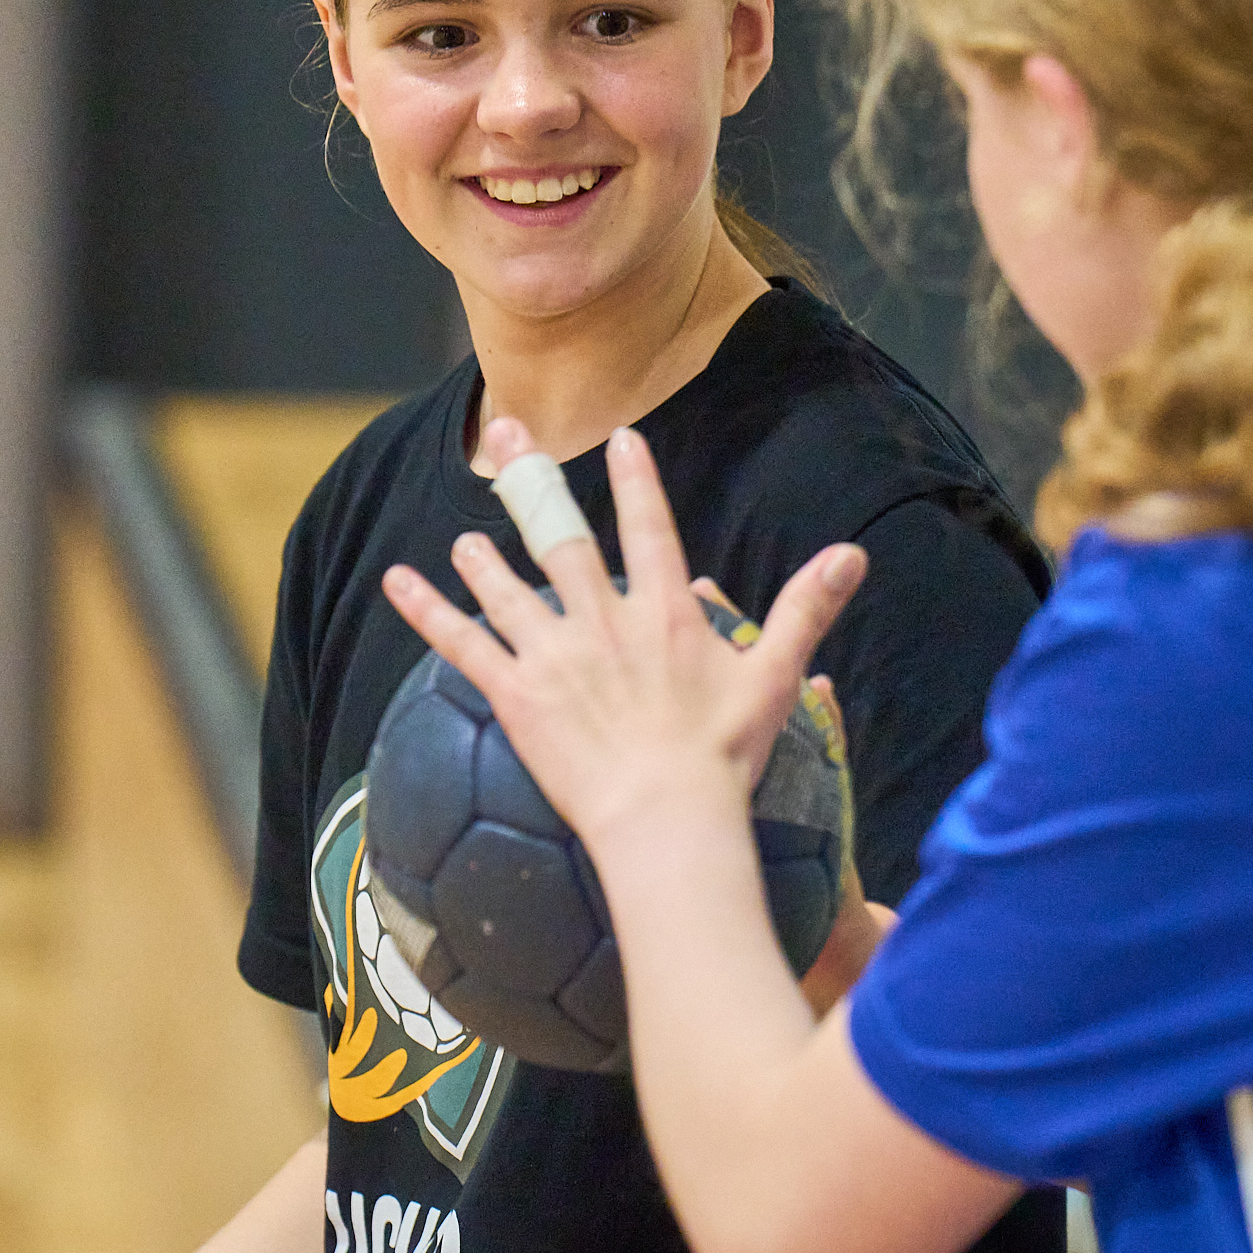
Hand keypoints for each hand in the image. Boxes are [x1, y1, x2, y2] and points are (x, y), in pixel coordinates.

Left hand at [382, 417, 867, 857]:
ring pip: (508, 590)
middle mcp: (604, 621)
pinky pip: (463, 645)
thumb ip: (805, 608)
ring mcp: (556, 655)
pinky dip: (428, 611)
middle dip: (534, 481)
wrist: (668, 818)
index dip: (637, 482)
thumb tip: (853, 554)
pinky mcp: (517, 694)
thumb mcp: (773, 676)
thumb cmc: (724, 756)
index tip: (622, 440)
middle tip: (510, 434)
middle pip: (563, 539)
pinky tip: (398, 582)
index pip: (650, 530)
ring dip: (484, 560)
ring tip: (467, 540)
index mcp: (664, 614)